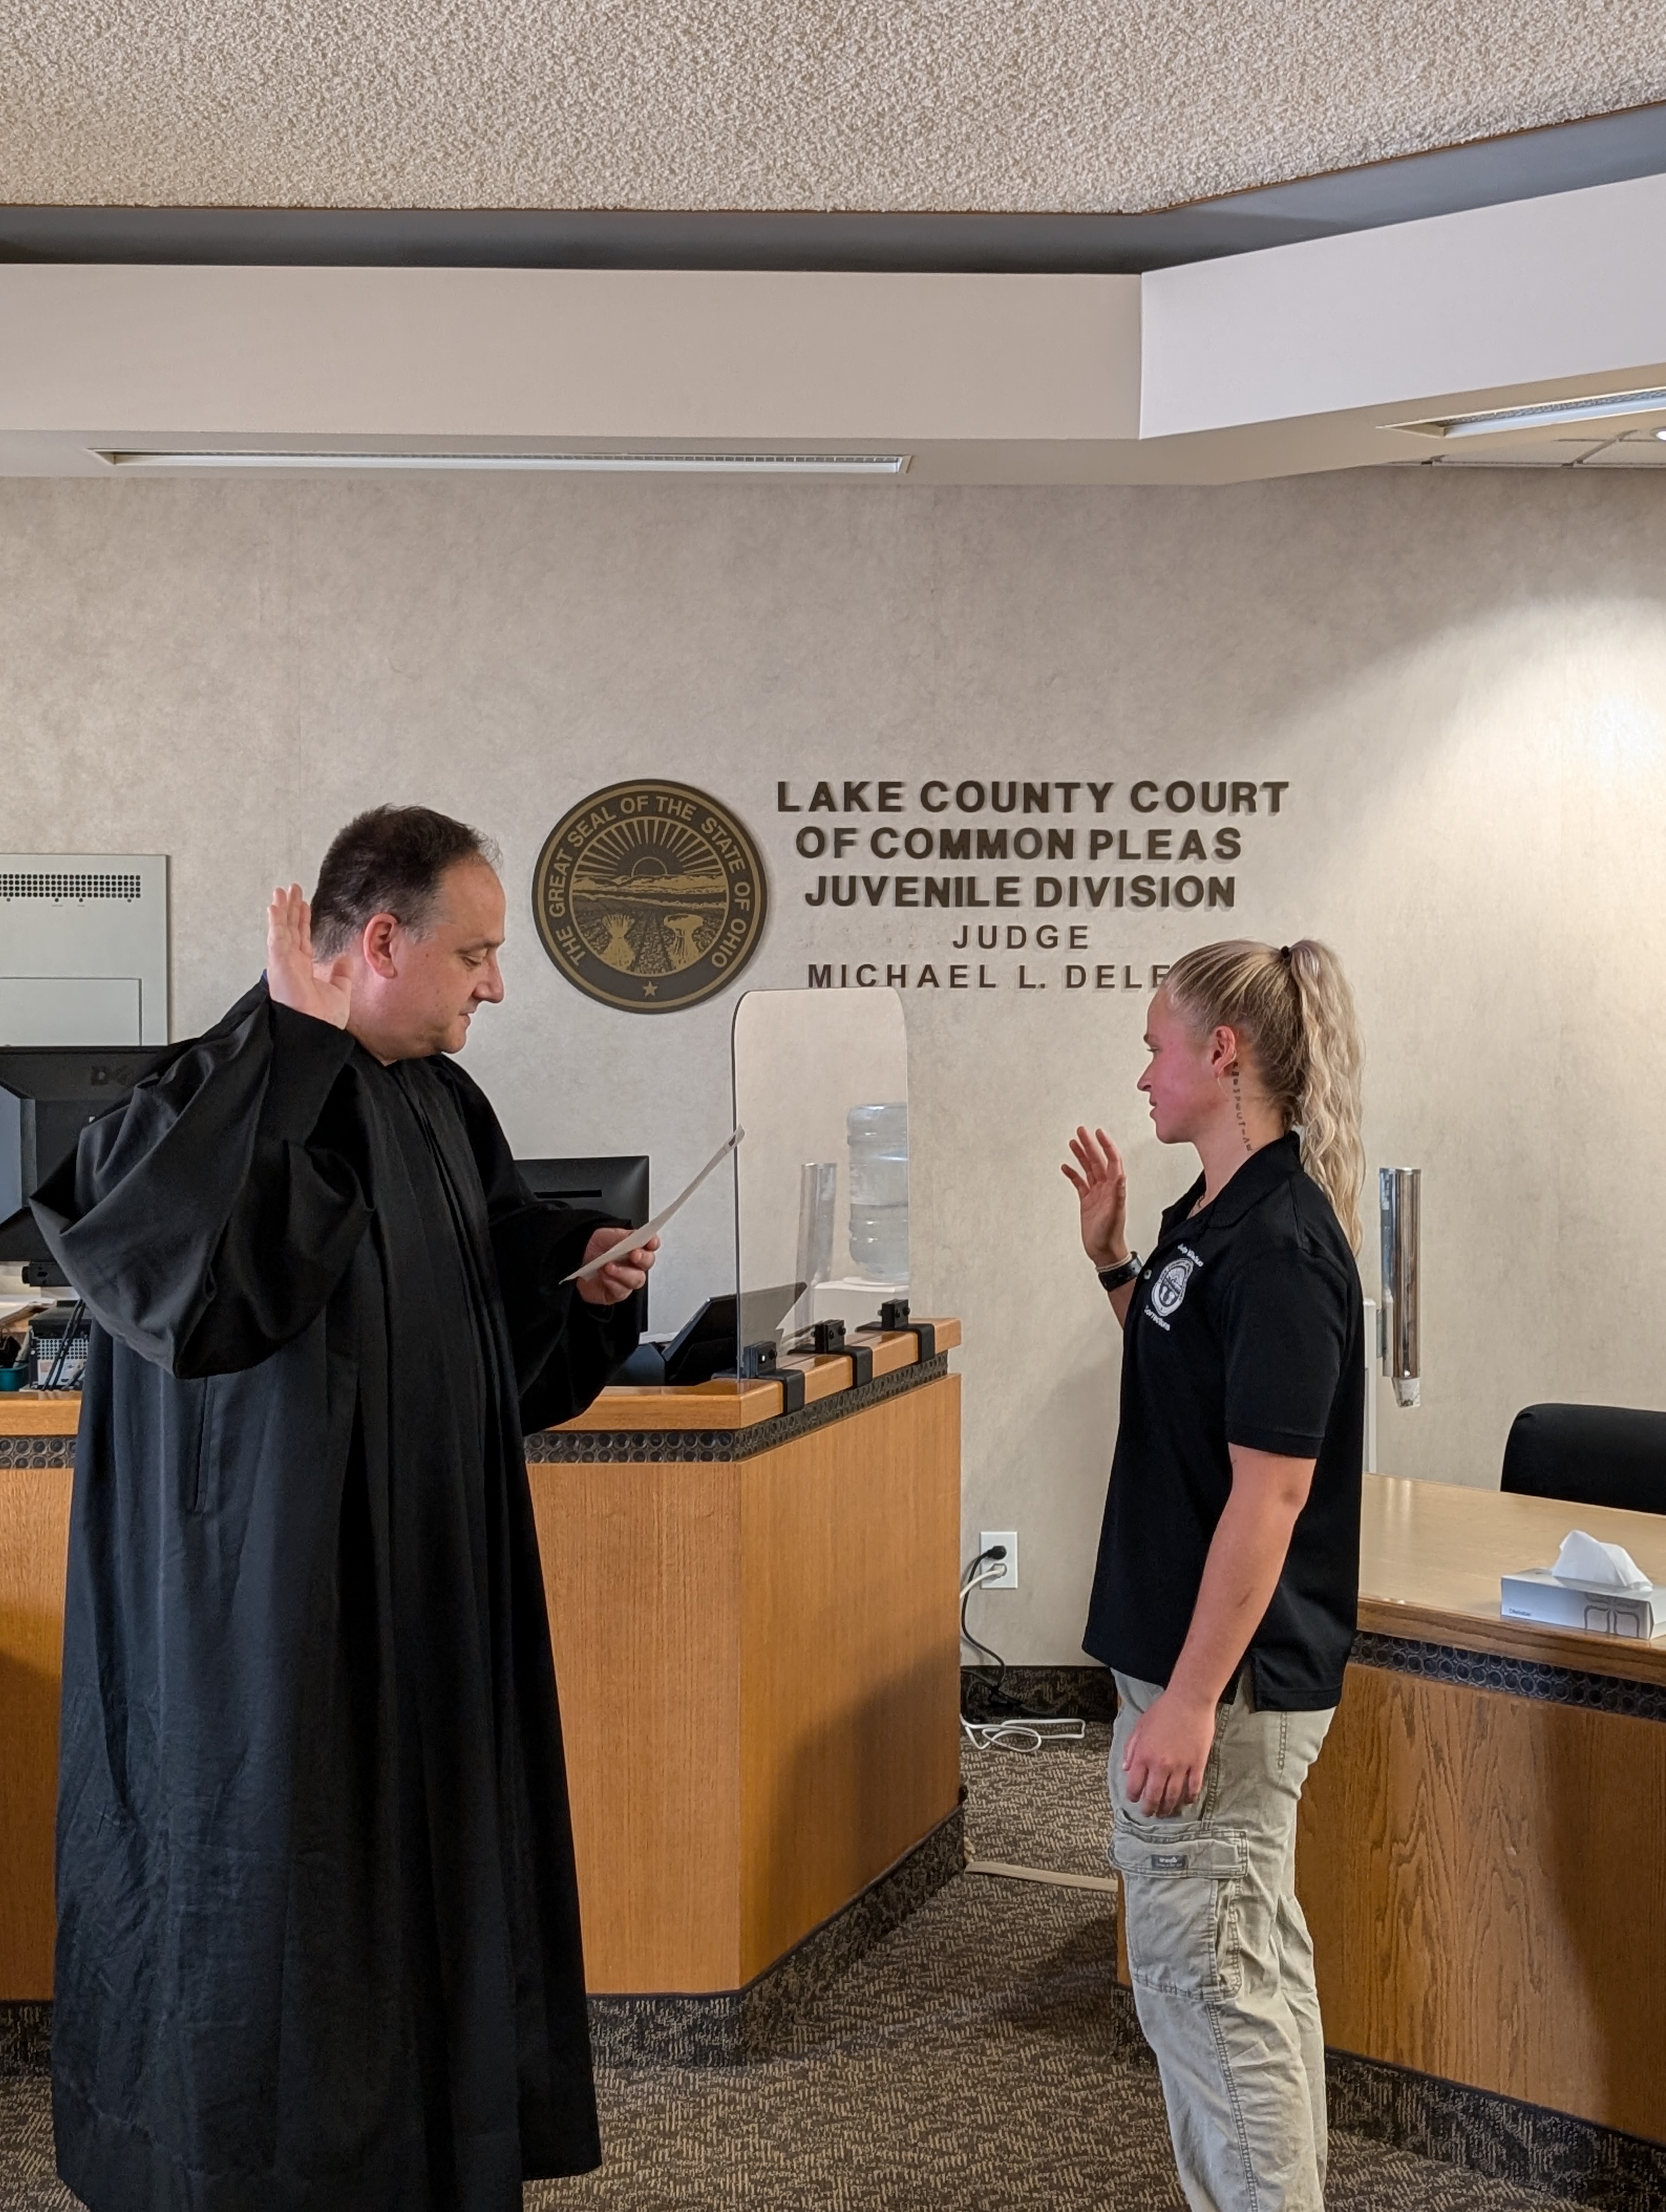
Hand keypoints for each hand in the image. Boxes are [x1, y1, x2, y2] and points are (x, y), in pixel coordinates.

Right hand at [267, 885, 352, 1029]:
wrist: (317, 1031)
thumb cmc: (323, 1019)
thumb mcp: (339, 991)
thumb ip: (341, 974)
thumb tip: (344, 960)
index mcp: (303, 969)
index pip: (302, 938)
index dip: (302, 920)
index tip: (303, 904)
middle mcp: (290, 964)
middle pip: (289, 930)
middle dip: (289, 909)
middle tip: (290, 889)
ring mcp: (283, 964)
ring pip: (281, 930)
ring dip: (280, 910)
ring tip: (281, 891)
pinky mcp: (279, 966)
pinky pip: (276, 940)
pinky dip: (275, 923)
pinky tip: (274, 907)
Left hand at [576, 1227, 660, 1307]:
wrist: (574, 1263)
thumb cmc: (592, 1249)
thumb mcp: (605, 1235)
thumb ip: (623, 1236)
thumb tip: (637, 1235)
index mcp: (634, 1246)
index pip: (651, 1244)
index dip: (653, 1242)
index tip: (650, 1241)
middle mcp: (633, 1264)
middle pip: (648, 1263)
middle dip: (643, 1258)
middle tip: (634, 1254)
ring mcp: (626, 1279)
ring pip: (637, 1279)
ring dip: (624, 1273)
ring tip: (608, 1266)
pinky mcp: (617, 1293)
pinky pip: (621, 1291)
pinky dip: (612, 1283)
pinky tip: (604, 1276)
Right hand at [1062, 1125, 1127, 1268]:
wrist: (1104, 1251)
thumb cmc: (1110, 1234)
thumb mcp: (1114, 1214)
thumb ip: (1118, 1194)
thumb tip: (1121, 1175)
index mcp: (1115, 1188)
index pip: (1112, 1161)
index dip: (1106, 1146)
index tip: (1098, 1133)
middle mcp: (1106, 1188)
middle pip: (1098, 1161)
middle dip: (1090, 1145)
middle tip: (1081, 1131)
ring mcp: (1096, 1193)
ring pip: (1088, 1169)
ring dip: (1081, 1156)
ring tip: (1073, 1142)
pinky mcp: (1087, 1201)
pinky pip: (1079, 1183)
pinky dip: (1073, 1174)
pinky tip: (1065, 1167)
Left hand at [1122, 1689, 1215, 1816]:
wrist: (1189, 1701)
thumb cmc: (1163, 1710)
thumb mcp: (1140, 1726)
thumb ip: (1131, 1748)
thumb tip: (1125, 1768)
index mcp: (1143, 1755)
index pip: (1134, 1785)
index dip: (1133, 1796)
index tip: (1134, 1800)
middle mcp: (1160, 1765)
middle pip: (1153, 1796)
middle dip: (1150, 1808)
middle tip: (1149, 1814)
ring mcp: (1180, 1767)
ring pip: (1173, 1796)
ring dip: (1168, 1808)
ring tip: (1166, 1813)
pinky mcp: (1197, 1765)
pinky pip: (1193, 1788)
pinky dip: (1189, 1798)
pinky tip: (1186, 1801)